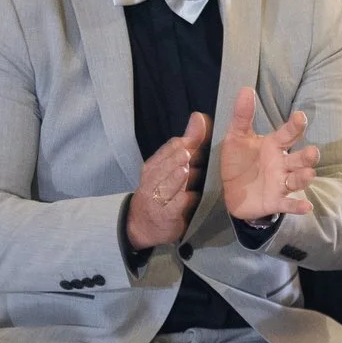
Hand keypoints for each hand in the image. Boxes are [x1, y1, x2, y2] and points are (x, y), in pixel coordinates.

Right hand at [126, 112, 209, 250]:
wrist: (142, 225)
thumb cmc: (161, 190)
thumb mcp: (171, 166)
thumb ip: (188, 143)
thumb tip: (199, 117)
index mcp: (155, 165)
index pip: (168, 150)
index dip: (182, 143)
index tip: (195, 136)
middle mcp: (153, 179)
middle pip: (166, 166)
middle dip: (177, 158)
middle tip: (188, 152)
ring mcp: (158, 198)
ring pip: (167, 185)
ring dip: (176, 178)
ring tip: (185, 169)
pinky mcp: (166, 215)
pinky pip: (173, 207)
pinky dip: (180, 201)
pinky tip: (188, 196)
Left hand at [218, 86, 318, 222]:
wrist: (231, 192)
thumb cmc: (238, 161)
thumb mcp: (236, 137)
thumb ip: (242, 116)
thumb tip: (246, 89)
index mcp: (274, 145)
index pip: (288, 134)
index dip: (295, 126)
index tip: (300, 117)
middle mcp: (282, 163)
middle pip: (300, 159)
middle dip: (308, 156)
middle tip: (312, 152)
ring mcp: (281, 183)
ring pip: (297, 180)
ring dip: (304, 178)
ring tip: (309, 174)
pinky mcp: (275, 201)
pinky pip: (288, 204)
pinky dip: (297, 206)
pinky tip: (306, 207)